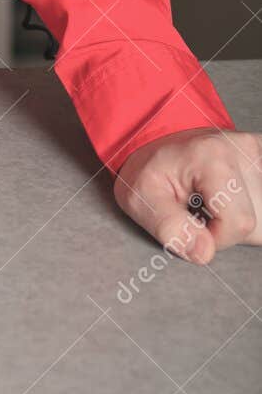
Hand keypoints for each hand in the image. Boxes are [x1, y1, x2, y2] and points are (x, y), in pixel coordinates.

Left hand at [113, 128, 261, 263]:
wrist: (156, 140)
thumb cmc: (150, 169)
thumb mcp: (142, 199)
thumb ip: (170, 228)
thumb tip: (203, 252)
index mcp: (212, 156)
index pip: (239, 223)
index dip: (215, 238)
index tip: (193, 225)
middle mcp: (243, 149)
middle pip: (257, 221)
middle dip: (229, 229)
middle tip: (202, 211)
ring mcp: (257, 152)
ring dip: (240, 219)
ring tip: (215, 203)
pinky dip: (250, 207)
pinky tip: (230, 199)